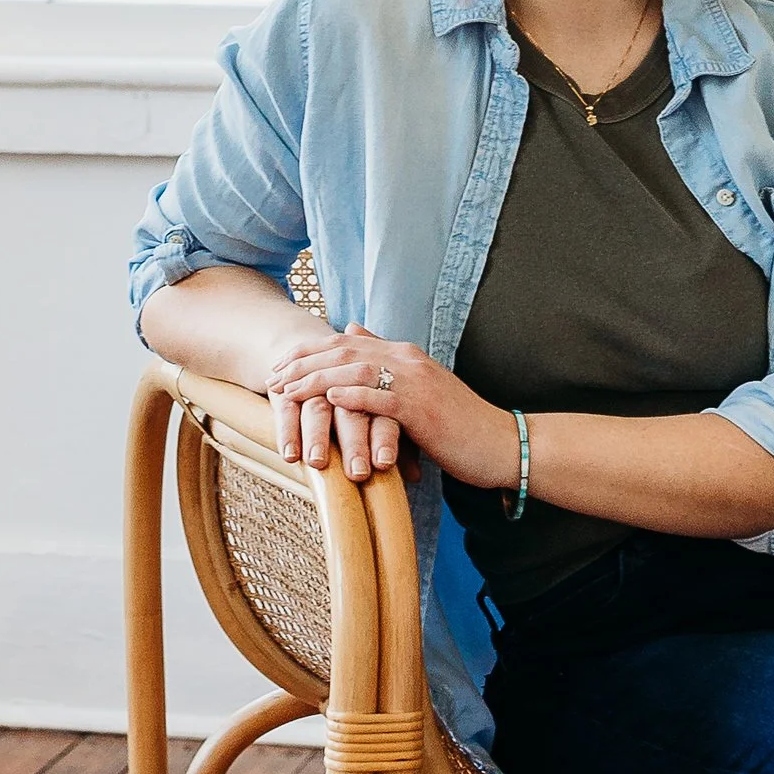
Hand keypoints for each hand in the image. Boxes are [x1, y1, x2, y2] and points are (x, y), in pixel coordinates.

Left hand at [264, 330, 513, 490]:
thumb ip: (385, 360)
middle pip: (343, 352)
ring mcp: (416, 382)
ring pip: (355, 371)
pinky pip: (380, 398)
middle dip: (302, 364)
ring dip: (315, 380)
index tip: (278, 366)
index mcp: (405, 354)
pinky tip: (327, 401)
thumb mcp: (419, 387)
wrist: (502, 443)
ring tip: (285, 391)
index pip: (345, 344)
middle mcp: (408, 360)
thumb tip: (351, 330)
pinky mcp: (422, 408)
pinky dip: (351, 397)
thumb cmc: (460, 424)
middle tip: (270, 377)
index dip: (308, 352)